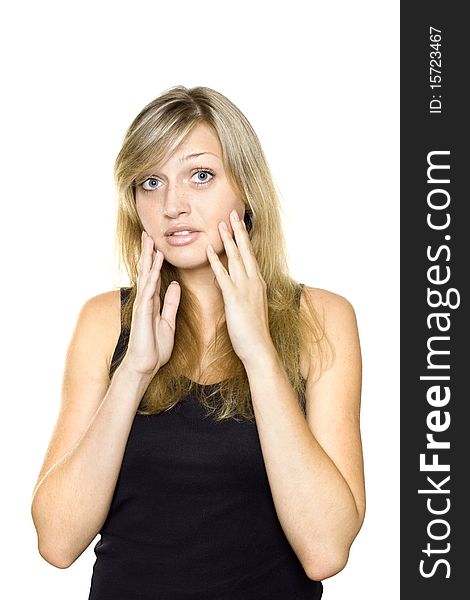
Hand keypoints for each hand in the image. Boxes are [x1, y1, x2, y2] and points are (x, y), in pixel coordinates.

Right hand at [123, 231, 180, 376]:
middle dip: (148, 253)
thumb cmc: (154, 347)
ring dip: (147, 260)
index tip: (158, 244)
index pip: (154, 276)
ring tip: (149, 242)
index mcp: (153, 302)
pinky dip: (150, 279)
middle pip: (146, 272)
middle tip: (148, 234)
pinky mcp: (142, 313)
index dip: (156, 260)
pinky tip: (153, 267)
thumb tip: (174, 285)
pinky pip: (147, 293)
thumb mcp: (168, 322)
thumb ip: (170, 303)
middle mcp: (145, 300)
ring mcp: (142, 306)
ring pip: (145, 277)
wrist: (145, 366)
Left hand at [206, 209, 274, 364]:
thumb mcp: (247, 307)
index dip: (243, 239)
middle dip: (237, 231)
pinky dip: (215, 262)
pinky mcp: (235, 298)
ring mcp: (245, 289)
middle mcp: (253, 282)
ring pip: (236, 259)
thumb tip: (224, 281)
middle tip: (232, 213)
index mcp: (257, 283)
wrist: (258, 348)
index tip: (238, 224)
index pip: (249, 256)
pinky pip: (223, 276)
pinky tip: (208, 251)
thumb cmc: (253, 331)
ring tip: (221, 224)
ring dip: (227, 240)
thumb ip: (237, 291)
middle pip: (245, 251)